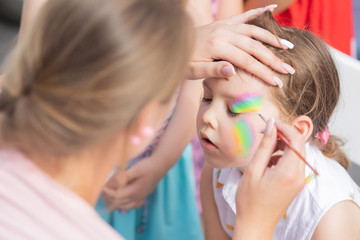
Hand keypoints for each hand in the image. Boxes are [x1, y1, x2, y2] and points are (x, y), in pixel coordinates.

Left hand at [102, 156, 162, 210]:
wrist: (160, 165)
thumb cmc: (148, 166)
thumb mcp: (136, 169)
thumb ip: (124, 176)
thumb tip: (114, 180)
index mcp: (135, 191)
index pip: (118, 196)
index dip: (109, 192)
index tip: (102, 187)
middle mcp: (138, 197)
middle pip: (120, 203)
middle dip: (110, 199)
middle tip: (104, 192)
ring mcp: (141, 197)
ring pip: (126, 206)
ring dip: (117, 204)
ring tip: (110, 199)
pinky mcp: (144, 196)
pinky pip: (134, 205)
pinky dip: (127, 205)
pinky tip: (124, 202)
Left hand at [187, 5, 293, 84]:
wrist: (170, 43)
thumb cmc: (181, 62)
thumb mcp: (193, 71)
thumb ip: (213, 71)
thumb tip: (232, 71)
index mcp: (217, 47)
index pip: (246, 62)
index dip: (263, 72)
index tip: (277, 82)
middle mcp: (223, 33)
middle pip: (255, 47)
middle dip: (273, 59)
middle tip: (289, 70)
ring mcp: (224, 26)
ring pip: (254, 30)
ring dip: (272, 38)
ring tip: (288, 47)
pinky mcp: (223, 23)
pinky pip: (243, 16)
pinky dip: (258, 12)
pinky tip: (272, 8)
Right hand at [233, 120, 305, 239]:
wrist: (256, 224)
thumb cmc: (250, 200)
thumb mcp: (253, 170)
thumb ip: (264, 146)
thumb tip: (271, 126)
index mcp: (289, 172)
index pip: (296, 140)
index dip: (284, 127)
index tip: (270, 123)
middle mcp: (299, 176)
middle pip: (299, 145)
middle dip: (283, 135)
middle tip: (265, 134)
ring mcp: (299, 180)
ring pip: (296, 153)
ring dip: (282, 146)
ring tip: (263, 152)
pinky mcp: (296, 183)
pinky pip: (293, 163)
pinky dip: (282, 157)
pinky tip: (267, 162)